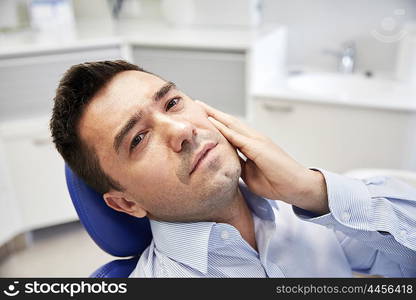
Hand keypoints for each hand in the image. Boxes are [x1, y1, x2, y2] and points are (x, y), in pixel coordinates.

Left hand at [196, 100, 328, 214]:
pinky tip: (212, 122)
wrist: (296, 186)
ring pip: (232, 124)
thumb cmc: (276, 182)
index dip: (217, 122)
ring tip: (201, 107)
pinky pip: (237, 136)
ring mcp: (257, 141)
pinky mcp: (259, 147)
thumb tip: (225, 164)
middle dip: (213, 113)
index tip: (203, 117)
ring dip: (216, 115)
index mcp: (252, 145)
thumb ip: (239, 166)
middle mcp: (254, 138)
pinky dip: (224, 128)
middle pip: (229, 122)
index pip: (231, 130)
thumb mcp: (250, 174)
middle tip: (198, 104)